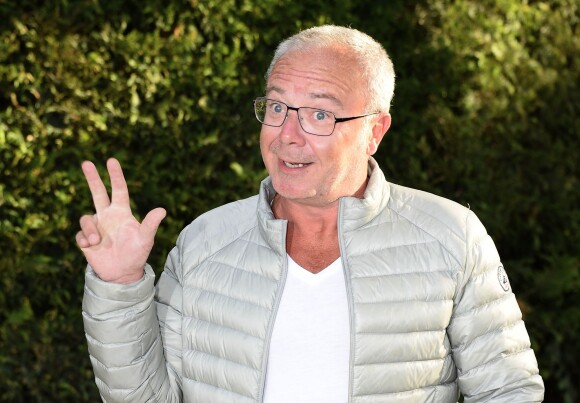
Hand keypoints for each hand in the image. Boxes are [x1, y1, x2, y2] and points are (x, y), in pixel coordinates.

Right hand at [76, 158, 165, 283]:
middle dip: (92, 177)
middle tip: (87, 162)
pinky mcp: (86, 240)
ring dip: (90, 229)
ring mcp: (96, 227)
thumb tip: (162, 210)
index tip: (112, 160)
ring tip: (96, 241)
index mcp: (122, 213)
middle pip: (98, 192)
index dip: (116, 176)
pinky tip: (91, 247)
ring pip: (86, 218)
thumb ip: (150, 224)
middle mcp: (108, 216)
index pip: (119, 190)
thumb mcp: (145, 239)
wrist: (123, 273)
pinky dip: (84, 239)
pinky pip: (80, 234)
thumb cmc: (137, 254)